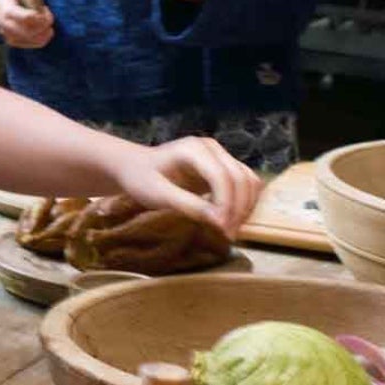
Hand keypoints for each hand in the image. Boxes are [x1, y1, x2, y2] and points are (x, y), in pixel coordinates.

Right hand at [0, 0, 56, 49]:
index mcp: (5, 6)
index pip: (22, 17)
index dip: (37, 16)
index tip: (45, 10)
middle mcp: (3, 23)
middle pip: (27, 31)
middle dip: (42, 25)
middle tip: (48, 17)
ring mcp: (6, 33)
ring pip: (29, 40)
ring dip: (43, 34)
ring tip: (48, 25)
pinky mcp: (11, 41)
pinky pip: (28, 45)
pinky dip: (40, 40)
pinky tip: (45, 32)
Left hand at [108, 134, 261, 238]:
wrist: (136, 167)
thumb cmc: (141, 179)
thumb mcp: (158, 195)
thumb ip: (188, 206)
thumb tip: (219, 222)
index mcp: (193, 149)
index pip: (222, 176)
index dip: (227, 204)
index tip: (222, 229)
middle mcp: (211, 148)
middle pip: (240, 178)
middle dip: (239, 209)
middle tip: (228, 236)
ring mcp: (220, 155)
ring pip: (249, 180)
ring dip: (246, 206)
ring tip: (231, 231)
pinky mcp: (224, 166)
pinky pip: (246, 183)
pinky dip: (245, 202)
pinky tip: (233, 220)